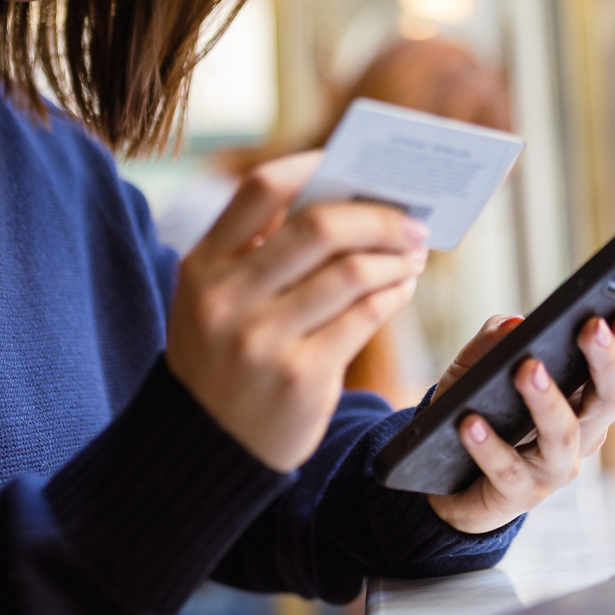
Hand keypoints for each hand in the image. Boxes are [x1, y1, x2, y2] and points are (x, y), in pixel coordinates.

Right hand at [166, 152, 428, 470]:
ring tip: (411, 254)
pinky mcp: (301, 379)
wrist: (204, 449)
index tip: (350, 165)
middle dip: (377, 217)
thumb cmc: (223, 357)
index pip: (261, 189)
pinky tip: (401, 286)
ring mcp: (263, 341)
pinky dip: (393, 293)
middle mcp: (227, 299)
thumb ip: (260, 251)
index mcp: (203, 266)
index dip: (312, 166)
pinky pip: (365, 318)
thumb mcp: (215, 299)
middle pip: (319, 227)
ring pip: (352, 272)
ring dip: (395, 256)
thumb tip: (348, 198)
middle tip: (410, 220)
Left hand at [424, 311, 614, 533]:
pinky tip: (470, 422)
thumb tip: (514, 324)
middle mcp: (582, 433)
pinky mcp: (520, 493)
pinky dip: (489, 445)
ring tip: (527, 368)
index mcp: (586, 399)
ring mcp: (554, 467)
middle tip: (591, 327)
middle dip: (606, 361)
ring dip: (548, 400)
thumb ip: (495, 339)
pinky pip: (508, 468)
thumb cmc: (477, 412)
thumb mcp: (478, 366)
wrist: (449, 479)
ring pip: (564, 435)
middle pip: (612, 399)